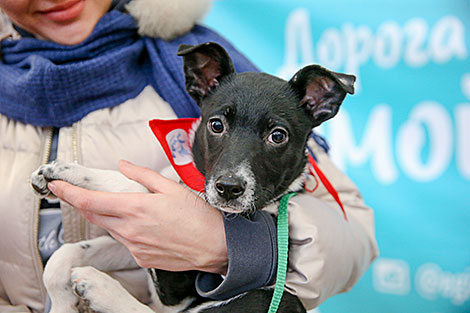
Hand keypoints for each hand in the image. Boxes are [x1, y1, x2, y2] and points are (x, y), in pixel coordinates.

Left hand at [48, 160, 227, 273]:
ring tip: (121, 206)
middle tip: (76, 193)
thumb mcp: (171, 187)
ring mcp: (135, 247)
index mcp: (136, 208)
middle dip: (81, 203)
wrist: (215, 246)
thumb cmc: (199, 217)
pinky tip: (141, 224)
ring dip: (106, 216)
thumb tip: (123, 166)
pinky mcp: (142, 258)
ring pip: (109, 229)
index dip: (68, 193)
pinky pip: (124, 242)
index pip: (90, 201)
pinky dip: (124, 230)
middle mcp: (130, 230)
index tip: (57, 185)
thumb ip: (142, 176)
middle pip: (93, 216)